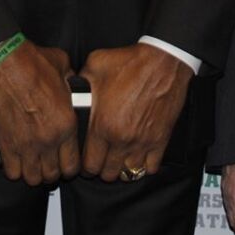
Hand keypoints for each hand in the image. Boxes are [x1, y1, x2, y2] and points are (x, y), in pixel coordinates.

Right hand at [0, 40, 78, 185]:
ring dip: (34, 173)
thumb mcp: (65, 70)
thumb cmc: (34, 63)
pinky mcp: (6, 144)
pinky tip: (17, 160)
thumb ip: (72, 84)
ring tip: (33, 163)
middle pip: (53, 175)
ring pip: (33, 178)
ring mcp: (26, 145)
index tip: (66, 161)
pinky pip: (12, 172)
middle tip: (48, 163)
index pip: (74, 164)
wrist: (5, 63)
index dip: (70, 166)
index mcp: (67, 124)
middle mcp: (49, 139)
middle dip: (52, 171)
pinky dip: (15, 169)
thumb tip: (76, 86)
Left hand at [79, 44, 191, 181]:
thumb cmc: (130, 63)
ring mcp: (142, 142)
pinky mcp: (160, 140)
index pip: (89, 163)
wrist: (163, 61)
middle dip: (100, 170)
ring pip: (128, 174)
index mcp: (102, 124)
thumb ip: (80, 84)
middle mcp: (121, 138)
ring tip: (117, 160)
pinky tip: (137, 157)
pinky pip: (150, 168)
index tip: (84, 162)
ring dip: (120, 170)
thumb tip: (71, 92)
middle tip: (99, 161)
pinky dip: (143, 166)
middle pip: (107, 173)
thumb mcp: (95, 66)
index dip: (84, 166)